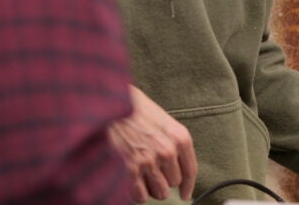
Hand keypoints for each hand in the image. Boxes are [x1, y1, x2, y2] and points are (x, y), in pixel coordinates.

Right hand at [109, 85, 197, 201]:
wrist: (109, 102)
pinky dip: (134, 191)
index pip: (190, 170)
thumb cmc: (132, 107)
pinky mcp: (129, 171)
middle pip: (173, 182)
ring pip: (159, 192)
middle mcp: (167, 151)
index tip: (184, 193)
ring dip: (150, 186)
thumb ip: (170, 140)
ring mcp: (148, 162)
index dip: (188, 185)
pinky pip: (140, 196)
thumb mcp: (160, 118)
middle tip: (149, 167)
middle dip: (162, 178)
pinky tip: (129, 178)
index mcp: (178, 136)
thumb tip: (174, 164)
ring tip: (139, 172)